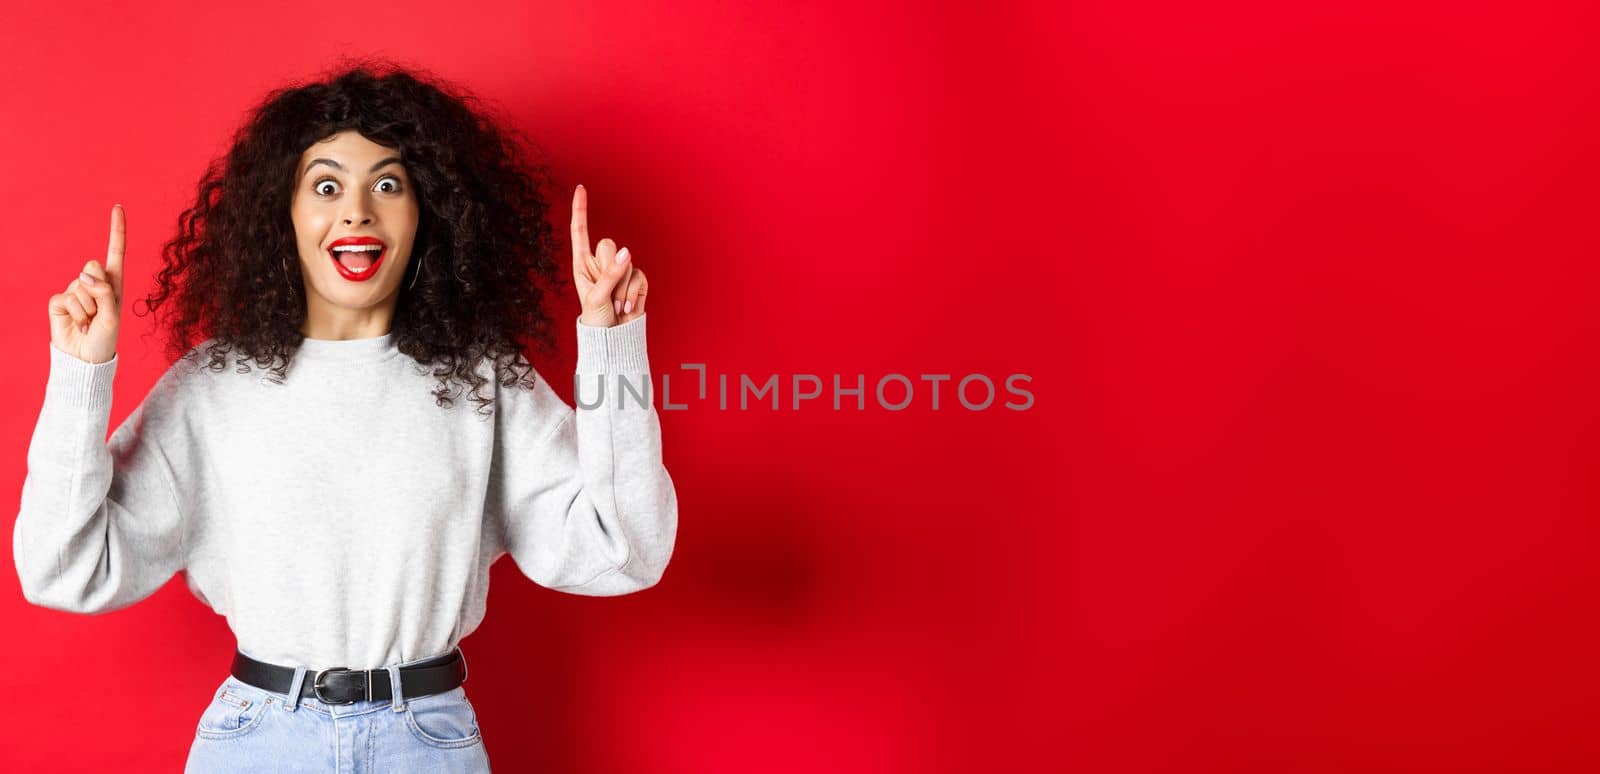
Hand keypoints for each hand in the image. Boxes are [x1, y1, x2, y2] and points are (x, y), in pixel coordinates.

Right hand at [48, 204, 125, 364]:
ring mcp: (75, 290)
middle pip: (93, 266)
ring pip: (80, 285)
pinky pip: (66, 297)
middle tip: (100, 313)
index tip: (117, 206)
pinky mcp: (59, 301)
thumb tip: (85, 275)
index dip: (116, 230)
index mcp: (114, 284)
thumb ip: (104, 293)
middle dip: (98, 290)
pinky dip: (76, 313)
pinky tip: (77, 324)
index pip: (116, 252)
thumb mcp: (112, 316)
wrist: (85, 358)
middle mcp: (95, 284)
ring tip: (90, 322)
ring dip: (88, 308)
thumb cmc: (105, 338)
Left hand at [571, 184, 647, 326]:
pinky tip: (627, 307)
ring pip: (627, 260)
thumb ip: (610, 274)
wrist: (614, 340)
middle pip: (608, 244)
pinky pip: (640, 274)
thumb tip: (627, 251)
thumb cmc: (597, 320)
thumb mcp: (597, 297)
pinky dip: (634, 292)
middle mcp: (601, 264)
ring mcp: (620, 270)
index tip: (580, 188)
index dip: (580, 210)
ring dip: (622, 286)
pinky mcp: (636, 279)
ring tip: (616, 305)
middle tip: (607, 292)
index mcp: (582, 264)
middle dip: (610, 268)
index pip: (580, 232)